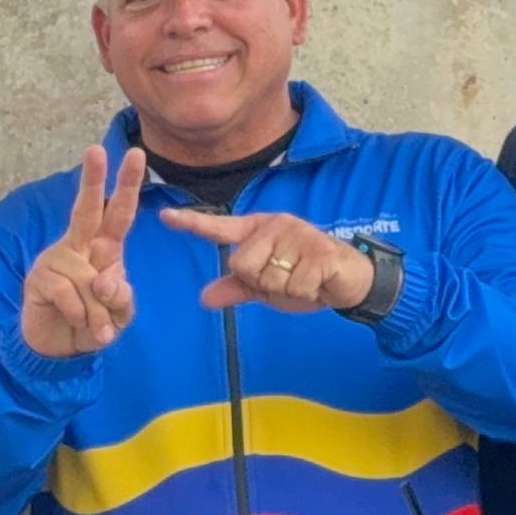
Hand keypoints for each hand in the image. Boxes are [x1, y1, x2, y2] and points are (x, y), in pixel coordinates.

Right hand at [20, 145, 143, 357]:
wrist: (57, 349)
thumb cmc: (93, 323)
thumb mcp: (119, 314)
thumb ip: (120, 296)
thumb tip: (102, 279)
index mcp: (104, 248)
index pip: (119, 214)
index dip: (126, 185)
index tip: (134, 153)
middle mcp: (79, 246)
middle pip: (88, 210)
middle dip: (93, 180)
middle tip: (96, 149)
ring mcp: (56, 260)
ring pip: (88, 279)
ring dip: (98, 312)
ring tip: (95, 327)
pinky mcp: (38, 278)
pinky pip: (69, 295)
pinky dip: (80, 316)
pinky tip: (75, 322)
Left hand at [159, 207, 372, 312]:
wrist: (351, 280)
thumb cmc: (307, 278)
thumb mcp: (268, 287)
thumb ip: (239, 288)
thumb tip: (205, 298)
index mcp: (259, 231)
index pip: (219, 228)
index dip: (191, 224)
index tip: (164, 216)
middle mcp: (276, 226)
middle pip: (242, 264)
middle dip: (263, 283)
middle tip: (288, 278)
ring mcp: (298, 235)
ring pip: (268, 278)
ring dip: (286, 290)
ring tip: (304, 279)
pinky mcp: (318, 251)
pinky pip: (293, 287)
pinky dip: (305, 293)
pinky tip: (317, 282)